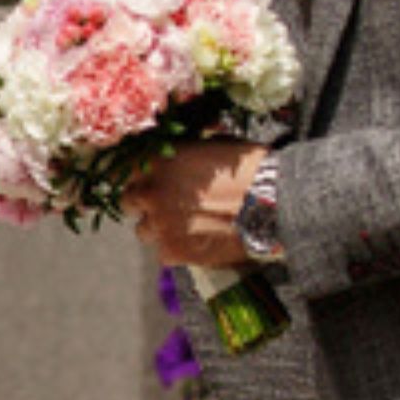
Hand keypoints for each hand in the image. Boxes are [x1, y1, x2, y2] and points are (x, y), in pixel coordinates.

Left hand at [124, 142, 262, 268]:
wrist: (272, 204)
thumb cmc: (248, 168)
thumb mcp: (212, 146)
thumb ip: (184, 154)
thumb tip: (177, 156)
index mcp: (157, 161)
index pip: (127, 170)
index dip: (141, 177)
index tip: (151, 182)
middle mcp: (151, 192)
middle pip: (128, 201)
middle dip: (144, 204)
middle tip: (167, 207)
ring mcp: (159, 224)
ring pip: (143, 231)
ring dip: (159, 229)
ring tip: (185, 228)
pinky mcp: (172, 251)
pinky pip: (164, 253)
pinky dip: (178, 249)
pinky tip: (199, 243)